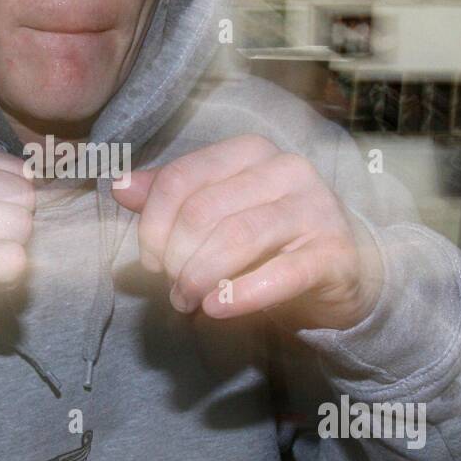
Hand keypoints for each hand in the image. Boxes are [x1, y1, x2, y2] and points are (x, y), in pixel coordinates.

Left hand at [111, 134, 383, 332]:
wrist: (341, 272)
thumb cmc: (268, 240)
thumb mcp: (216, 212)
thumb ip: (168, 196)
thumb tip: (120, 186)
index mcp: (249, 151)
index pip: (180, 179)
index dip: (153, 226)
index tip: (151, 262)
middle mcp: (286, 168)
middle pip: (203, 210)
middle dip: (176, 258)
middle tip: (174, 290)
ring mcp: (316, 207)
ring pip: (237, 238)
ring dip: (200, 278)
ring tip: (189, 302)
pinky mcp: (335, 252)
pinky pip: (280, 273)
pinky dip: (240, 294)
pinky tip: (215, 309)